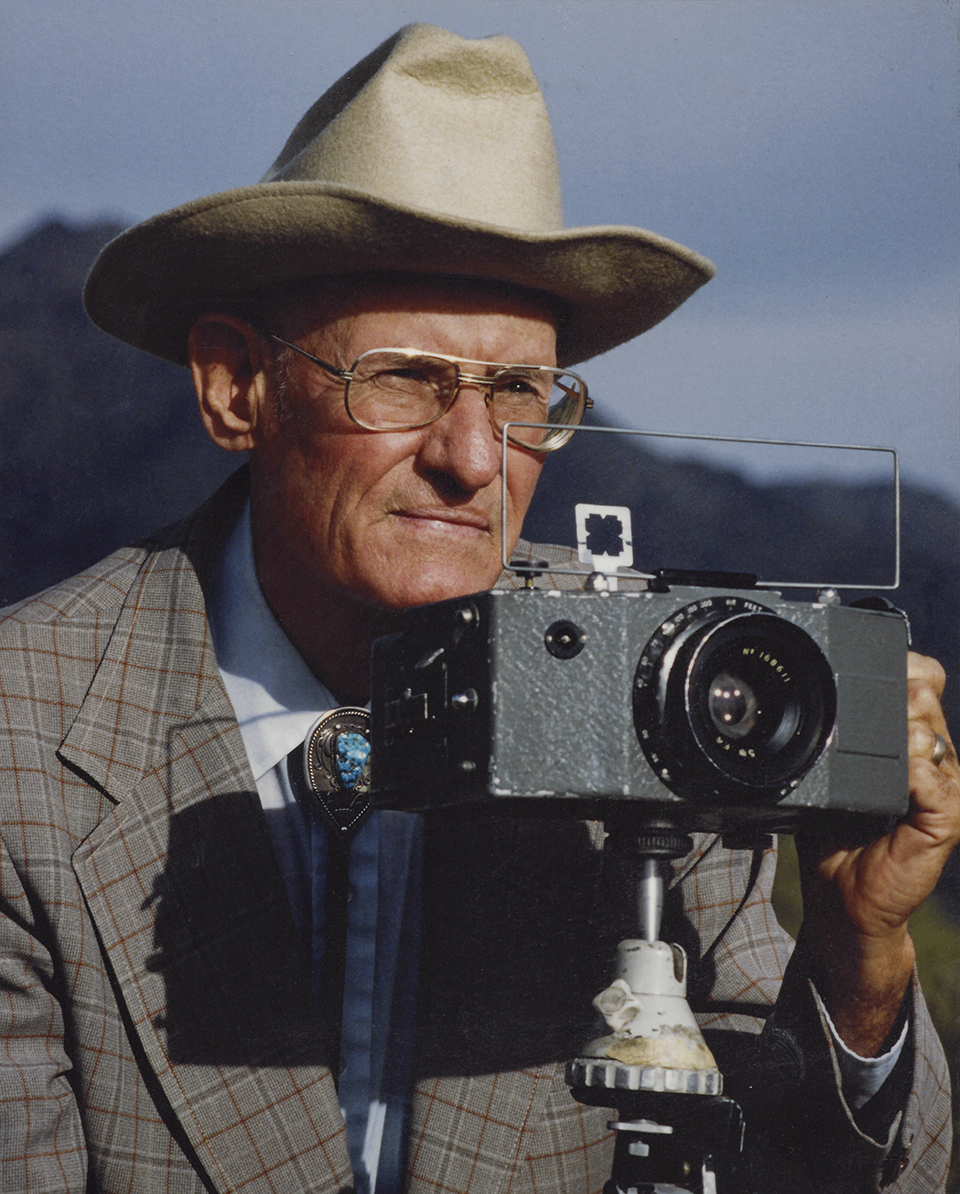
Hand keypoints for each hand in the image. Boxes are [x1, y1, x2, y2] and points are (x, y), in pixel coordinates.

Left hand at [797, 651, 959, 1055]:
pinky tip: (892, 779)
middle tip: (858, 718)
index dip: (903, 665)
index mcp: (908, 740)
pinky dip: (910, 771)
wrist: (841, 897)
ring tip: (868, 755)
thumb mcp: (823, 772)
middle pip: (925, 693)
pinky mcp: (945, 819)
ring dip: (894, 730)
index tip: (868, 667)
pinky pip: (935, 779)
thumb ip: (828, 735)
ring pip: (930, 729)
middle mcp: (930, 757)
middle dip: (891, 692)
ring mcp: (942, 787)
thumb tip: (803, 691)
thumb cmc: (831, 835)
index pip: (924, 679)